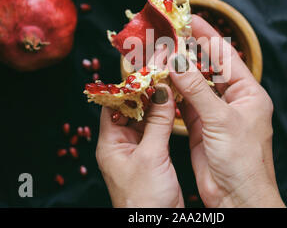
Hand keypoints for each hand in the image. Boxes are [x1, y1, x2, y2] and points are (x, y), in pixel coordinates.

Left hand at [96, 84, 183, 207]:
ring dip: (156, 106)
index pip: (113, 106)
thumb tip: (163, 93)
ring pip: (145, 120)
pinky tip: (175, 109)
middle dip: (145, 94)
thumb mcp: (151, 156)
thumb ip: (158, 123)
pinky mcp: (152, 157)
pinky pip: (155, 131)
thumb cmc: (144, 199)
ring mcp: (137, 151)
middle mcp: (121, 145)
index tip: (144, 74)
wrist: (157, 225)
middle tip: (161, 76)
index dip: (127, 89)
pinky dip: (164, 119)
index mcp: (111, 144)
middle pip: (130, 111)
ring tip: (170, 87)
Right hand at [169, 15, 284, 207]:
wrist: (238, 198)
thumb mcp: (221, 120)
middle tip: (168, 35)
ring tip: (159, 55)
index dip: (207, 36)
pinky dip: (173, 93)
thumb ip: (197, 90)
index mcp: (248, 93)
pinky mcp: (201, 127)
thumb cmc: (242, 161)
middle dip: (189, 52)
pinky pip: (185, 104)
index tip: (189, 19)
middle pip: (208, 68)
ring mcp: (216, 113)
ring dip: (178, 73)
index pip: (226, 56)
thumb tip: (178, 63)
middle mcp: (233, 100)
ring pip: (194, 86)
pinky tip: (160, 82)